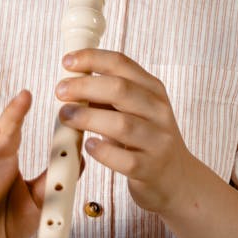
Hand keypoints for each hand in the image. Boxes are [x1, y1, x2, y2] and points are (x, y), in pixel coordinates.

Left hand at [56, 50, 194, 214]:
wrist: (177, 178)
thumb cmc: (146, 139)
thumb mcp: (135, 110)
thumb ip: (109, 96)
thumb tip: (70, 83)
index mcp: (153, 90)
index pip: (121, 64)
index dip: (92, 59)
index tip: (67, 61)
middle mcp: (158, 111)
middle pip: (120, 89)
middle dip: (85, 86)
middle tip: (60, 91)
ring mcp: (157, 141)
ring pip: (122, 124)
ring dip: (88, 117)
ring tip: (66, 116)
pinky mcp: (151, 169)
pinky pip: (125, 159)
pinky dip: (103, 151)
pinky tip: (89, 145)